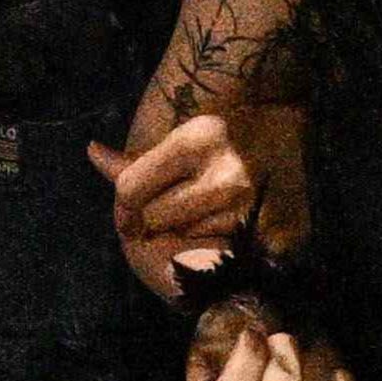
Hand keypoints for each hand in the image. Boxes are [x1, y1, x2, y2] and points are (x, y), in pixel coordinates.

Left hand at [106, 109, 266, 308]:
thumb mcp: (180, 134)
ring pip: (187, 241)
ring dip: (190, 236)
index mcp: (199, 138)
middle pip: (154, 218)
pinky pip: (222, 256)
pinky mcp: (278, 234)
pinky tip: (229, 232)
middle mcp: (228, 173)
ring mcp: (255, 207)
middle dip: (157, 219)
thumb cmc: (224, 130)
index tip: (129, 212)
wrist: (288, 125)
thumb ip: (137, 158)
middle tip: (178, 209)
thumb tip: (93, 151)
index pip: (130, 189)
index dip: (122, 206)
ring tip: (209, 216)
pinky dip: (220, 249)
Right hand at [181, 297, 353, 380]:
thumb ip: (226, 327)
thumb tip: (252, 333)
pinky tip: (326, 367)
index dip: (250, 357)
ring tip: (306, 346)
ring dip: (316, 363)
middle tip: (282, 336)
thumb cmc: (239, 329)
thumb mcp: (221, 320)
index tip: (253, 331)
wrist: (267, 335)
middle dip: (286, 349)